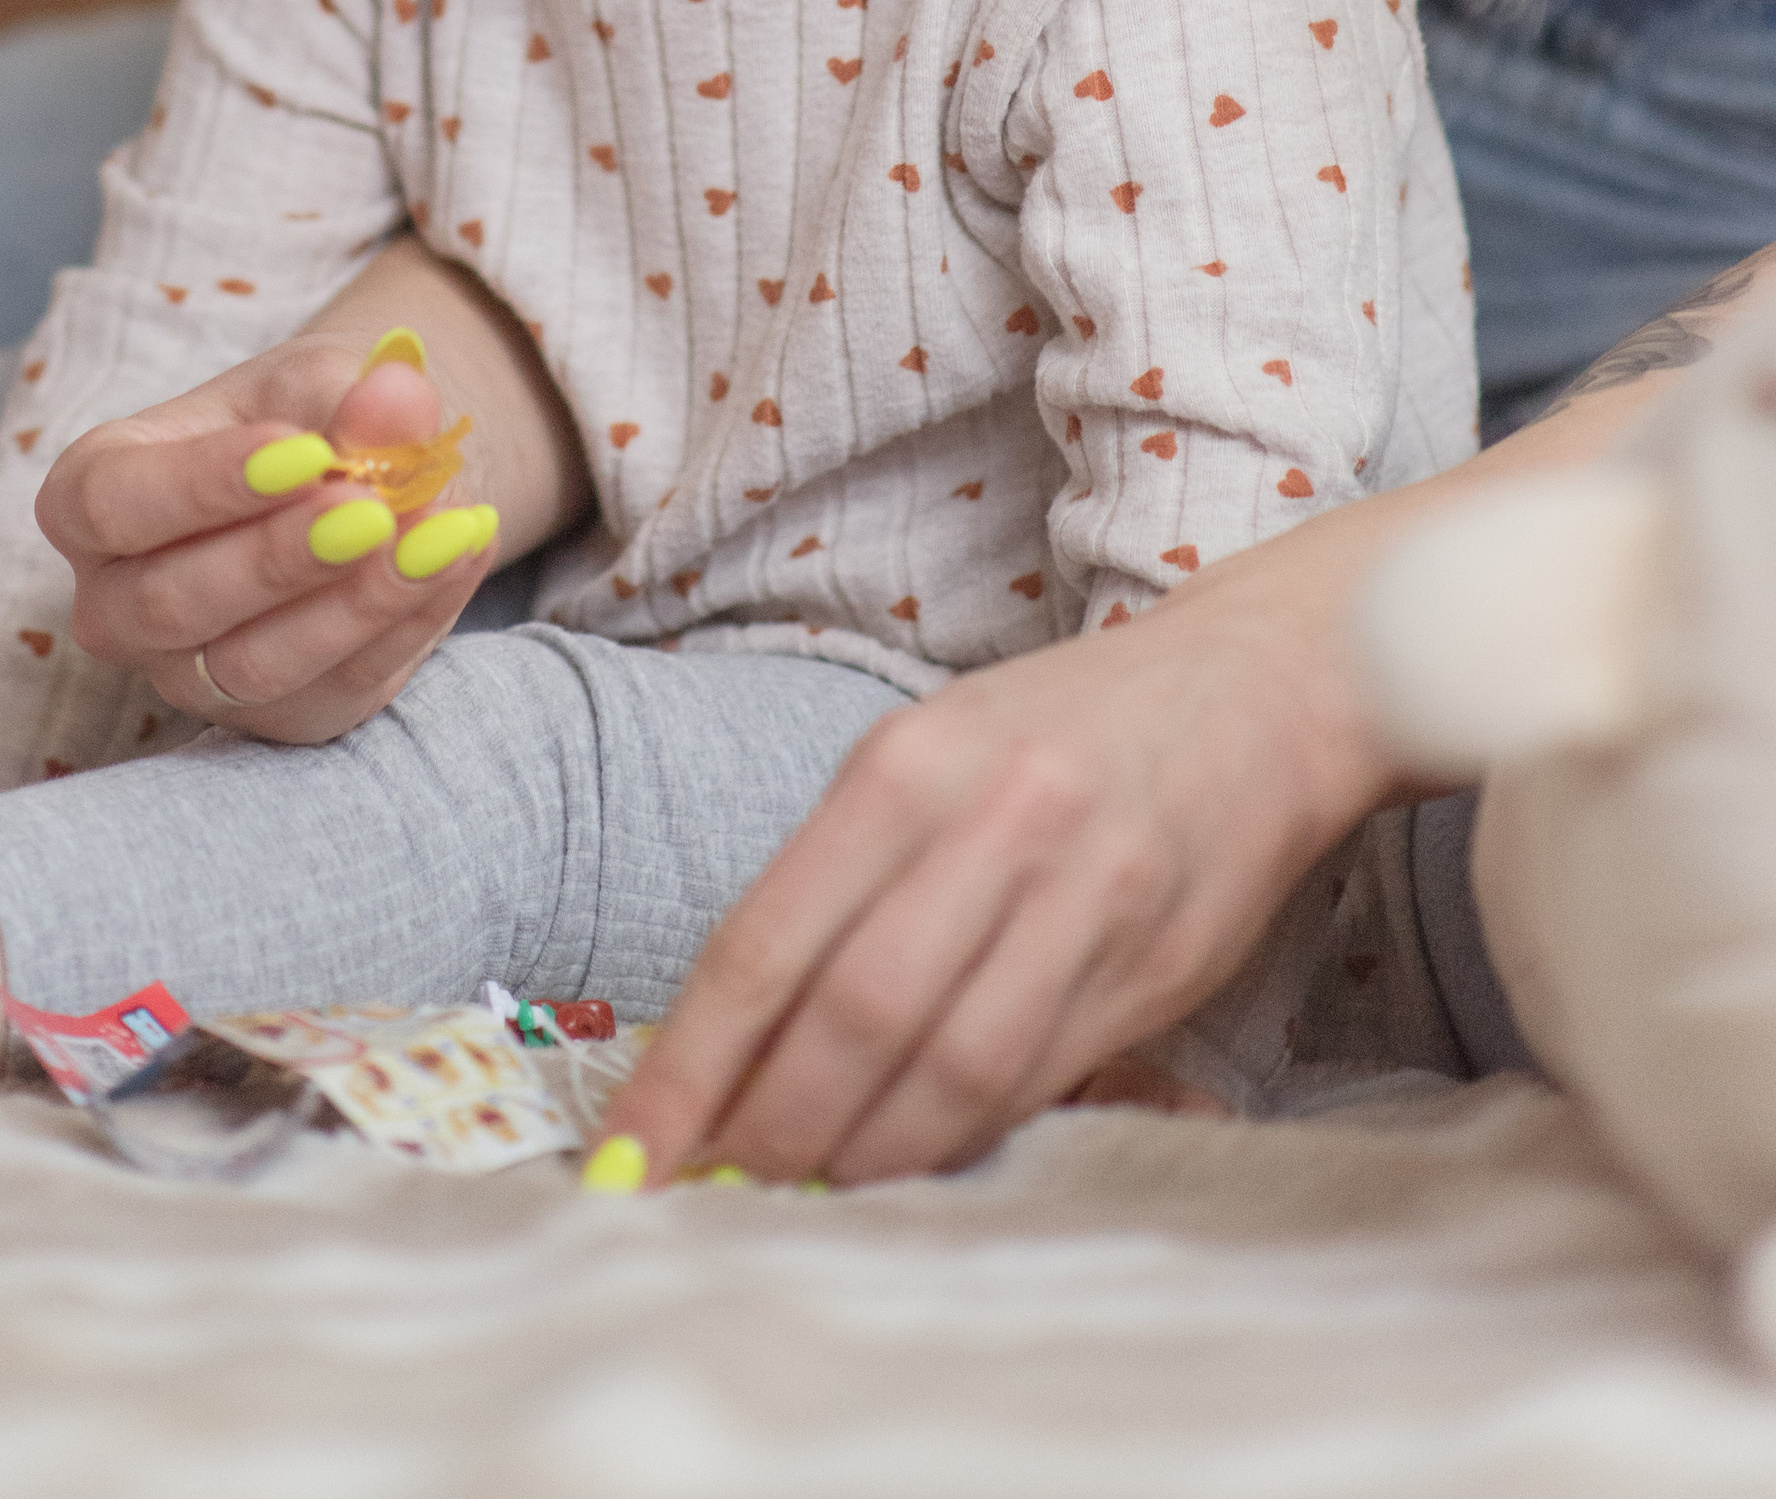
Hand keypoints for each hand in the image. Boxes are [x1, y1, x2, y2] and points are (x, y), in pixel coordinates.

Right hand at [35, 333, 502, 746]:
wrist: (354, 475)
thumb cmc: (302, 417)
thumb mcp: (321, 381)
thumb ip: (351, 394)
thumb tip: (397, 400)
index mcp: (91, 497)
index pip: (109, 502)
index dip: (202, 484)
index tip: (304, 453)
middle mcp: (118, 602)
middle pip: (171, 601)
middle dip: (279, 557)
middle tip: (373, 507)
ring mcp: (187, 675)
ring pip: (253, 665)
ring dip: (355, 604)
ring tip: (439, 535)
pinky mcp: (275, 718)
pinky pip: (337, 687)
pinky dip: (406, 622)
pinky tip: (458, 554)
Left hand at [607, 531, 1386, 1184]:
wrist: (1252, 691)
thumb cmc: (1058, 733)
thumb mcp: (928, 757)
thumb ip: (844, 885)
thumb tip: (732, 1047)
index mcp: (904, 765)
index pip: (764, 944)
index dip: (688, 1067)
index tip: (631, 1150)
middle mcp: (989, 825)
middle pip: (850, 1020)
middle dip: (770, 1131)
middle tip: (718, 1193)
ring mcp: (1081, 897)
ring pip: (948, 1070)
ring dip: (865, 1155)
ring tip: (808, 1194)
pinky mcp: (1151, 964)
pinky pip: (1036, 1080)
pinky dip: (959, 1137)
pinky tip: (912, 1158)